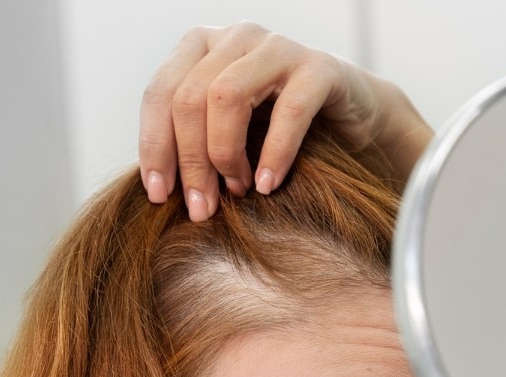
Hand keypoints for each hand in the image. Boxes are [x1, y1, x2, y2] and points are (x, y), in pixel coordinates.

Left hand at [138, 22, 432, 221]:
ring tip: (237, 192)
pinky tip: (267, 185)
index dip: (154, 146)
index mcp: (202, 47)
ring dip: (225, 154)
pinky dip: (274, 153)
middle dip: (191, 160)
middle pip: (190, 97)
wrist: (351, 121)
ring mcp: (278, 47)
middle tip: (202, 208)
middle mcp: (236, 38)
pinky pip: (289, 111)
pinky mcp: (320, 68)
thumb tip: (155, 190)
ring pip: (227, 95)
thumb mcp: (226, 131)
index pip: (160, 93)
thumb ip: (190, 143)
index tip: (158, 195)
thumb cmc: (277, 131)